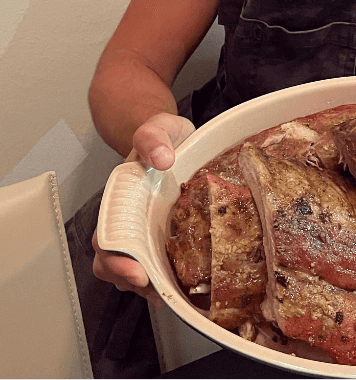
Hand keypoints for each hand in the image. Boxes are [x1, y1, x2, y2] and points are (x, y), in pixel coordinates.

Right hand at [92, 113, 195, 300]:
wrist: (177, 138)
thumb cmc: (163, 135)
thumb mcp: (158, 128)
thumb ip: (153, 137)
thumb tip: (161, 158)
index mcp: (121, 199)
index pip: (106, 237)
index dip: (115, 259)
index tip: (135, 271)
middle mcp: (130, 219)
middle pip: (115, 262)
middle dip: (129, 280)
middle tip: (152, 288)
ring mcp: (148, 230)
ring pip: (136, 270)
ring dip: (148, 286)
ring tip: (169, 293)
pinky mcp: (168, 236)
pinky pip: (162, 264)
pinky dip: (168, 279)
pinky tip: (184, 286)